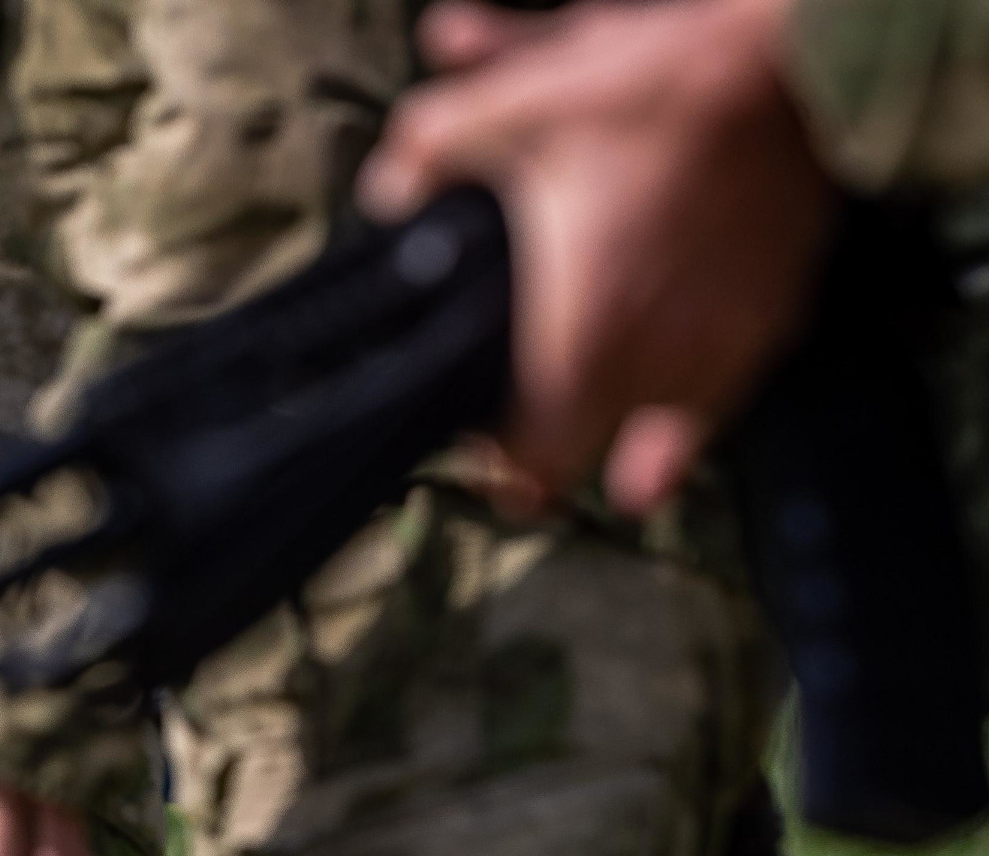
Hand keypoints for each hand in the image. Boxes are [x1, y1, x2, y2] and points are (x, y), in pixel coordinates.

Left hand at [358, 0, 833, 514]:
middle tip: (525, 460)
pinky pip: (728, 393)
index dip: (498, 467)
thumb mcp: (516, 105)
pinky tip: (678, 430)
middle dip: (552, 465)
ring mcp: (724, 346)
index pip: (532, 465)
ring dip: (629, 449)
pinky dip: (695, 410)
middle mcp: (657, 363)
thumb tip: (388, 189)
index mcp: (584, 339)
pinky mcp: (776, 315)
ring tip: (609, 468)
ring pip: (670, 444)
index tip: (480, 449)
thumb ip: (432, 150)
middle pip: (592, 464)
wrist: (794, 60)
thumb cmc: (656, 92)